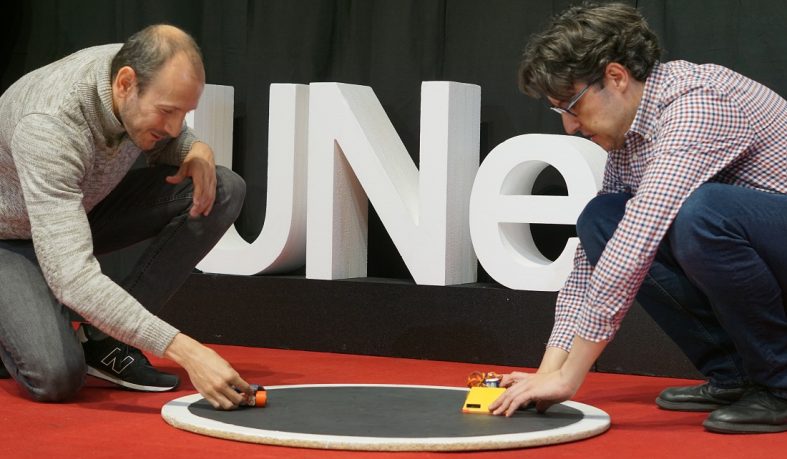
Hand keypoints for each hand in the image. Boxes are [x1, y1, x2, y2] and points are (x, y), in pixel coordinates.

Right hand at [164, 333, 250, 409]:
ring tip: (235, 402)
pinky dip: (222, 405)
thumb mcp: (226, 365)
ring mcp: (213, 391)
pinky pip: (217, 405)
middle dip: (243, 400)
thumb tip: (240, 385)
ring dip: (233, 405)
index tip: (250, 393)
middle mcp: (222, 385)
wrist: (194, 358)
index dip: (250, 391)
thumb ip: (233, 376)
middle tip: (244, 399)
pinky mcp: (205, 394)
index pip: (245, 388)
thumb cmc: (209, 358)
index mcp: (229, 375)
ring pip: (228, 406)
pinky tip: (224, 401)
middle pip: (238, 400)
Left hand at [165, 142, 215, 217]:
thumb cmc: (194, 159)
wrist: (205, 152)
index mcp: (200, 171)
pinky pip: (213, 196)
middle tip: (193, 214)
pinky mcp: (214, 184)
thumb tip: (168, 180)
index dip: (198, 194)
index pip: (200, 185)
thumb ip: (178, 175)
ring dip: (205, 206)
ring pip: (210, 196)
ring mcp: (212, 181)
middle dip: (200, 205)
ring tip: (197, 214)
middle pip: (206, 193)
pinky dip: (210, 204)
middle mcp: (208, 177)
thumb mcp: (184, 165)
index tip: (195, 203)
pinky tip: (205, 212)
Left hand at [490, 336, 607, 416]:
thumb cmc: (561, 386)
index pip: (512, 389)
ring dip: (501, 405)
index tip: (498, 403)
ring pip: (510, 396)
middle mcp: (526, 383)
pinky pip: (517, 400)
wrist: (568, 379)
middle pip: (508, 392)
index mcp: (529, 382)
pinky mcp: (532, 391)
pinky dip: (511, 407)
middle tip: (490, 409)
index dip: (504, 396)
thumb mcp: (549, 396)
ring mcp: (528, 386)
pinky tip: (507, 414)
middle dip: (498, 401)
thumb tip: (539, 409)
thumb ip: (543, 402)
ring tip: (495, 413)